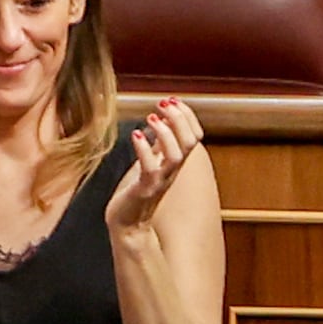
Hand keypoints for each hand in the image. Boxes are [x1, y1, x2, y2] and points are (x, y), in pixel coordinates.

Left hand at [104, 94, 204, 236]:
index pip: (195, 135)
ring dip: (166, 133)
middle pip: (190, 142)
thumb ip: (158, 144)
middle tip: (162, 104)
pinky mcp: (145, 189)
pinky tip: (136, 135)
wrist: (127, 224)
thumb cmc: (137, 191)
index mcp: (175, 162)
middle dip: (180, 119)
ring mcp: (160, 180)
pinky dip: (145, 150)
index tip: (172, 100)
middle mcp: (172, 170)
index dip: (188, 116)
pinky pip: (151, 168)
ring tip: (151, 117)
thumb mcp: (151, 162)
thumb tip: (163, 119)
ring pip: (177, 155)